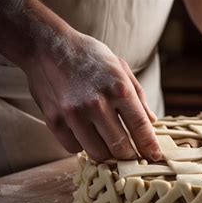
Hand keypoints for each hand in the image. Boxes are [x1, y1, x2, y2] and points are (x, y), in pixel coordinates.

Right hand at [24, 30, 161, 161]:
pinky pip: (74, 148)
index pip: (140, 127)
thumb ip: (138, 96)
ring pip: (97, 153)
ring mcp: (74, 114)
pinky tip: (85, 134)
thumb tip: (152, 121)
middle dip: (130, 156)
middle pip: (120, 147)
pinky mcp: (54, 121)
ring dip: (107, 155)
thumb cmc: (89, 56)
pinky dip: (83, 146)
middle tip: (132, 156)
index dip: (149, 146)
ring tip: (109, 146)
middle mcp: (97, 103)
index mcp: (118, 89)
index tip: (155, 156)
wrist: (46, 46)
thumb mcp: (120, 67)